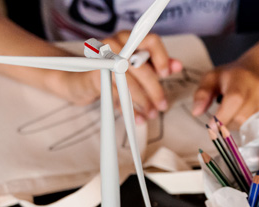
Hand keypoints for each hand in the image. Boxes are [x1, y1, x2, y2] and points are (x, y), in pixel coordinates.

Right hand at [55, 31, 182, 123]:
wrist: (81, 79)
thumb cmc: (114, 71)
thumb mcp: (138, 66)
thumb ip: (158, 64)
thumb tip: (177, 66)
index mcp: (129, 38)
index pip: (151, 41)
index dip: (161, 58)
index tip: (165, 74)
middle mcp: (115, 44)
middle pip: (141, 66)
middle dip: (154, 89)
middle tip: (162, 105)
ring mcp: (103, 59)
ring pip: (129, 82)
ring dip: (142, 102)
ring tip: (151, 114)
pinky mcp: (94, 75)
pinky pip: (115, 93)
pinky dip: (128, 108)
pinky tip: (136, 116)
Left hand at [192, 57, 258, 128]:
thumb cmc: (234, 75)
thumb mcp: (213, 77)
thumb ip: (202, 93)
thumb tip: (196, 112)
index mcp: (241, 81)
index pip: (233, 101)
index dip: (222, 118)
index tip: (212, 128)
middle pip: (242, 119)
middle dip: (229, 123)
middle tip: (226, 116)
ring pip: (252, 126)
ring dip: (241, 126)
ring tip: (239, 113)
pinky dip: (255, 127)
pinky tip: (252, 116)